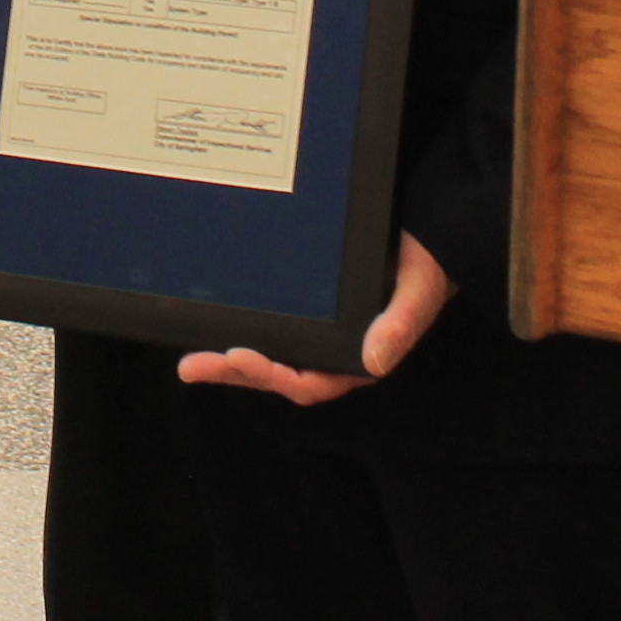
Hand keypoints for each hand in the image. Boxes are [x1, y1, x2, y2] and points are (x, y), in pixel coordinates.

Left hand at [179, 233, 450, 403]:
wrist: (430, 238)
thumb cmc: (427, 266)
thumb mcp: (419, 290)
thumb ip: (401, 323)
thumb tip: (375, 362)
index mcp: (359, 359)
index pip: (310, 383)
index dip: (273, 376)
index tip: (240, 357)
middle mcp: (336, 354)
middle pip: (280, 376)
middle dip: (236, 374)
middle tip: (193, 366)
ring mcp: (322, 335)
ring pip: (272, 358)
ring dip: (231, 362)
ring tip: (190, 363)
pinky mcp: (312, 313)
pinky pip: (275, 332)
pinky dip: (246, 332)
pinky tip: (216, 324)